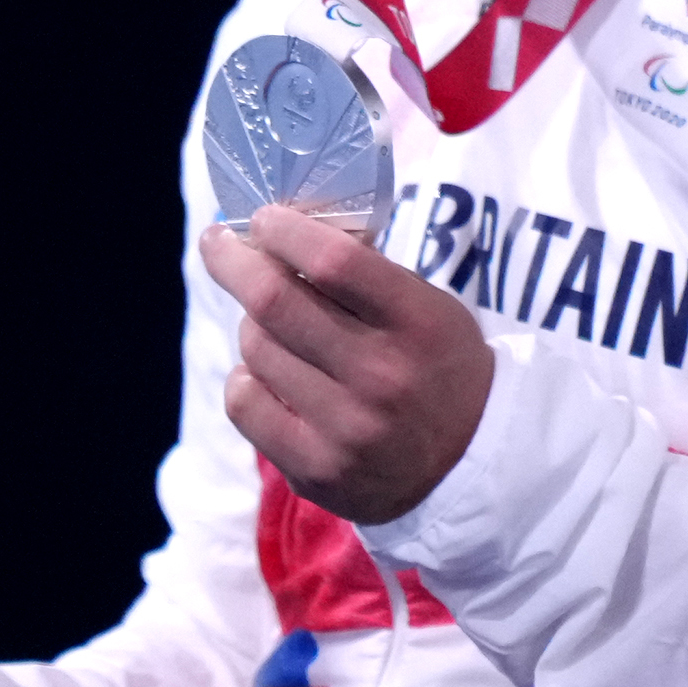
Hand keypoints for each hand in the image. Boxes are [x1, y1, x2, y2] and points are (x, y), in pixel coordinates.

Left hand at [204, 205, 496, 525]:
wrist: (469, 462)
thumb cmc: (438, 364)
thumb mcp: (428, 306)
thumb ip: (367, 271)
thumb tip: (286, 229)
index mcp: (418, 323)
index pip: (335, 262)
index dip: (285, 230)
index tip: (263, 217)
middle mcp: (382, 377)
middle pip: (275, 302)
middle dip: (233, 261)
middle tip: (218, 242)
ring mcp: (345, 429)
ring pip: (256, 349)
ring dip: (251, 324)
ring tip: (269, 323)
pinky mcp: (314, 469)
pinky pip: (244, 403)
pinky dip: (245, 377)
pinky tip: (266, 374)